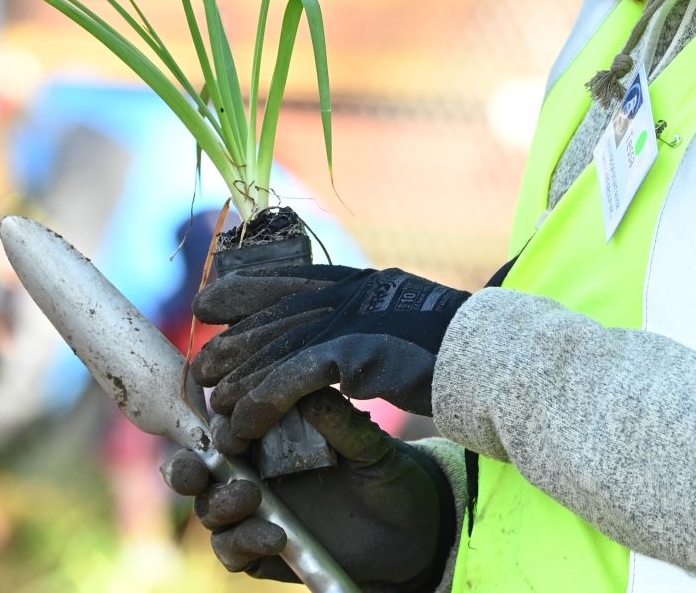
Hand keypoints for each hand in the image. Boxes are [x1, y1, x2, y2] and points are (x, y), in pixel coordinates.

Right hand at [163, 389, 453, 588]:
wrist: (413, 530)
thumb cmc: (389, 474)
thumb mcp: (370, 445)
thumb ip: (339, 420)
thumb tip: (308, 390)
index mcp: (273, 436)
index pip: (227, 424)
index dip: (219, 426)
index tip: (231, 430)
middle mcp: (257, 472)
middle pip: (201, 469)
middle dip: (189, 468)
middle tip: (200, 470)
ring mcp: (258, 513)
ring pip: (211, 509)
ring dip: (220, 504)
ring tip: (251, 498)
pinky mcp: (264, 552)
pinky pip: (234, 550)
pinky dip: (244, 543)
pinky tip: (276, 537)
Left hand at [193, 264, 469, 439]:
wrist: (493, 361)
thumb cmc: (452, 353)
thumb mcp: (398, 327)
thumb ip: (361, 325)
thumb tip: (333, 347)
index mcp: (360, 283)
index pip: (290, 275)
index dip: (245, 286)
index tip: (211, 301)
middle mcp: (352, 294)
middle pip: (274, 310)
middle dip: (233, 341)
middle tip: (201, 369)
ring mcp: (356, 319)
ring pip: (277, 344)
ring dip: (240, 379)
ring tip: (216, 407)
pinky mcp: (360, 351)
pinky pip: (296, 376)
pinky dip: (265, 399)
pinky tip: (246, 420)